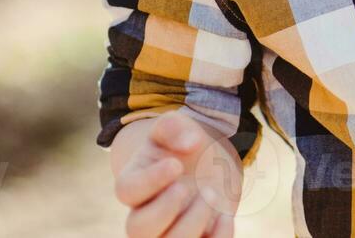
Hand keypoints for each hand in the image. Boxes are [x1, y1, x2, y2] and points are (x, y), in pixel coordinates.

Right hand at [112, 109, 242, 237]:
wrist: (205, 164)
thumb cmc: (183, 145)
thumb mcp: (175, 127)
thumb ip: (173, 126)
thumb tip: (190, 142)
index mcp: (135, 182)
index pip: (127, 191)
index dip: (150, 181)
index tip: (176, 165)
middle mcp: (145, 214)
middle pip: (138, 230)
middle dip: (166, 209)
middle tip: (188, 186)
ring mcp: (168, 231)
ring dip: (192, 225)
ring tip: (211, 196)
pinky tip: (226, 217)